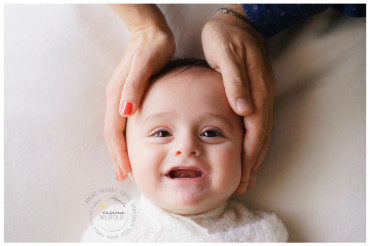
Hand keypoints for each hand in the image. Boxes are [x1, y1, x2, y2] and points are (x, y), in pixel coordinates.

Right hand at [104, 6, 174, 180]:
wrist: (151, 33)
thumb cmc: (151, 49)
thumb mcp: (145, 66)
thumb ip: (134, 88)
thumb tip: (125, 112)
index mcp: (117, 96)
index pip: (114, 133)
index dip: (119, 154)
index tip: (125, 173)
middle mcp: (115, 99)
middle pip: (112, 136)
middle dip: (117, 157)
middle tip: (124, 177)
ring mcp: (121, 97)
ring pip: (117, 131)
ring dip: (120, 150)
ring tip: (127, 167)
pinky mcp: (129, 95)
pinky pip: (124, 123)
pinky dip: (127, 138)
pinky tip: (134, 144)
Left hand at [202, 5, 273, 192]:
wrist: (237, 21)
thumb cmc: (226, 38)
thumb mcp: (227, 55)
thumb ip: (235, 83)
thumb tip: (244, 110)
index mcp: (255, 90)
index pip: (255, 131)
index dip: (249, 155)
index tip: (243, 175)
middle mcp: (261, 96)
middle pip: (261, 137)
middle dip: (253, 163)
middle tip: (245, 184)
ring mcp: (261, 95)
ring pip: (262, 133)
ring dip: (255, 156)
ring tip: (248, 174)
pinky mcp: (256, 93)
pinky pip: (258, 123)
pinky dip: (254, 141)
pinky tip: (247, 149)